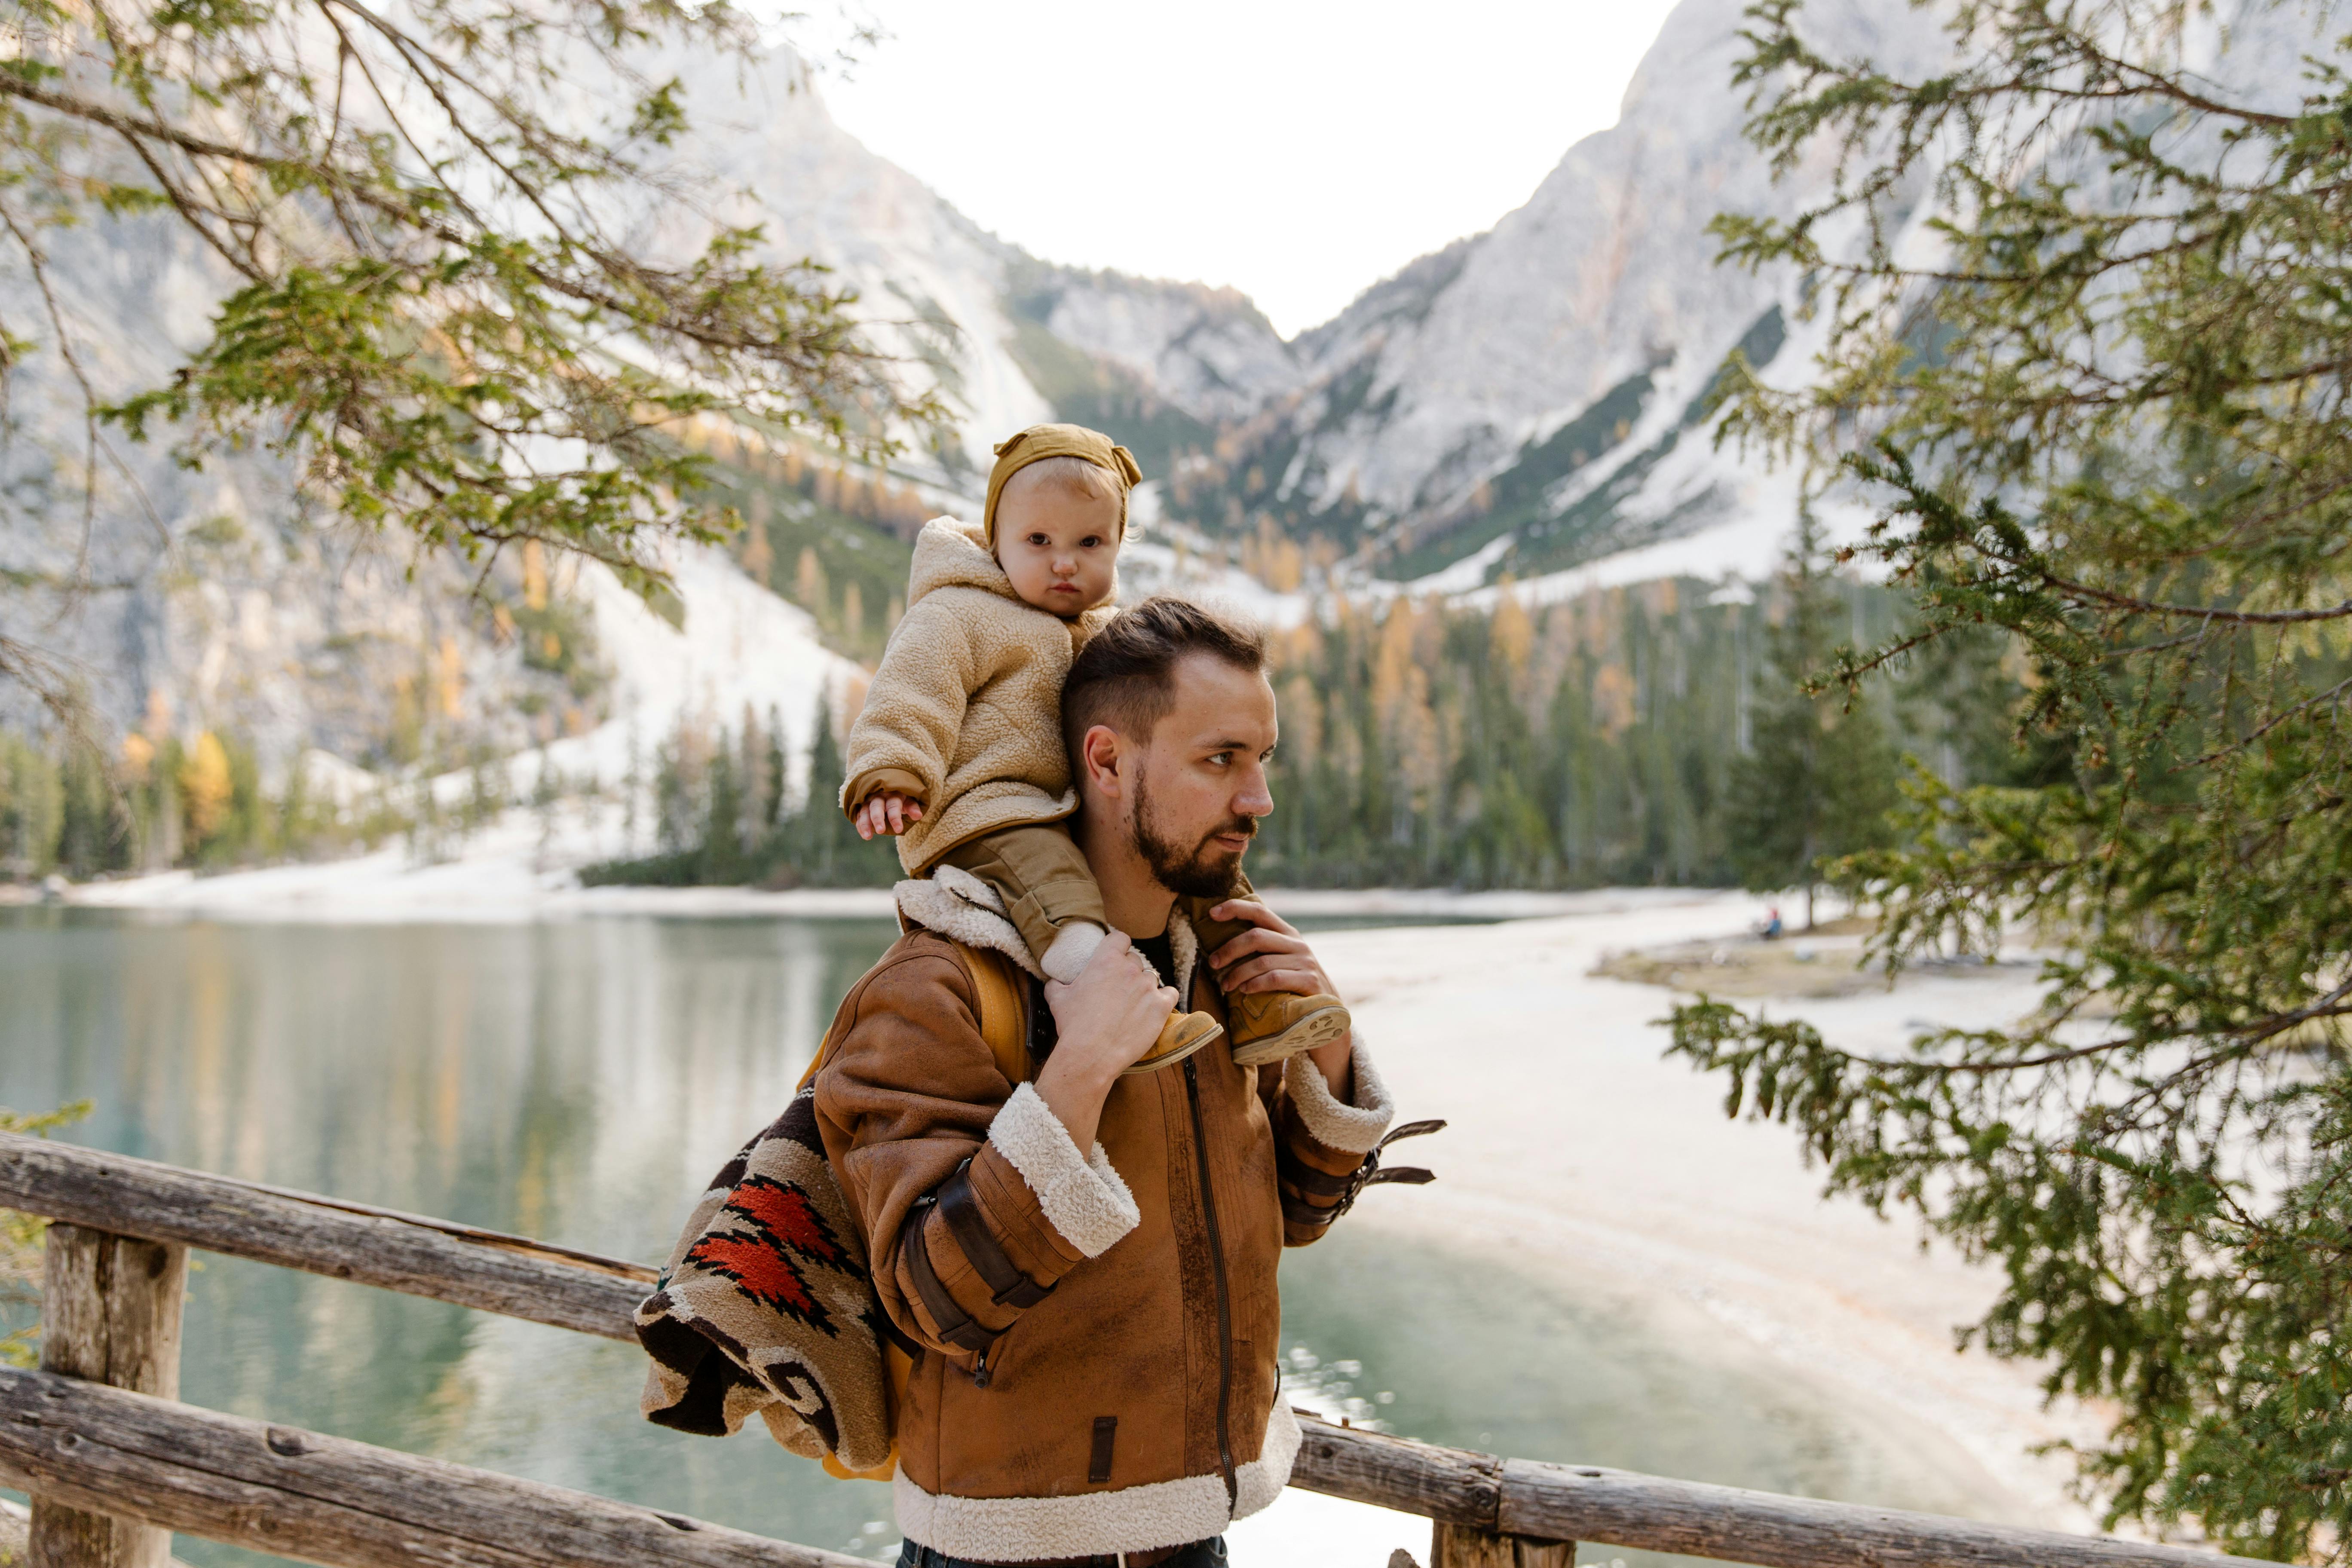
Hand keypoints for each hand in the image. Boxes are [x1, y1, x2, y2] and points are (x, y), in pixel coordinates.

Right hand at [853, 790, 923, 839]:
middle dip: (878, 819)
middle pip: (876, 806)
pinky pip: (859, 815)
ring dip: (865, 824)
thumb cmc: (902, 797)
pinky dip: (860, 825)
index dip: (895, 817)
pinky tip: (864, 835)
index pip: (893, 805)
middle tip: (880, 831)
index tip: (899, 830)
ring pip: (865, 811)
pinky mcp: (862, 806)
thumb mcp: (909, 800)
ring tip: (867, 837)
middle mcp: (879, 796)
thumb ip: (912, 807)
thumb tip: (918, 816)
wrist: (890, 788)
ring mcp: (869, 800)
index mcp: (893, 794)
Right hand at [1034, 931, 1176, 1149]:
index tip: (1116, 954)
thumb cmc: (1074, 1025)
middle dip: (1128, 971)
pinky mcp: (1161, 1006)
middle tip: (1119, 988)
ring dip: (1144, 986)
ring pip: (1151, 977)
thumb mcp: (1056, 999)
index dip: (1118, 946)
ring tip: (1133, 1003)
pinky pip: (1171, 993)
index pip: (1120, 938)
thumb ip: (1056, 984)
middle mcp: (1130, 969)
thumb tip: (1054, 981)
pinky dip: (1165, 998)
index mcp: (1106, 960)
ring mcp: (1148, 987)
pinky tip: (1155, 1006)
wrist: (1092, 1053)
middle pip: (1135, 960)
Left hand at [1204, 900, 1337, 999]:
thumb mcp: (1281, 960)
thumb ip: (1261, 949)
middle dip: (1230, 949)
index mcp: (1287, 933)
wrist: (1327, 1010)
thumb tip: (1221, 947)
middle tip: (1213, 963)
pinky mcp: (1308, 980)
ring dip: (1237, 973)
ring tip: (1225, 985)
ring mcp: (1304, 961)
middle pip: (1256, 936)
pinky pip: (1274, 978)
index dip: (1235, 908)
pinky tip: (1244, 991)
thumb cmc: (1293, 984)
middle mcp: (1296, 943)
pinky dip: (1255, 984)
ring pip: (1262, 961)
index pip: (1259, 910)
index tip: (1212, 913)